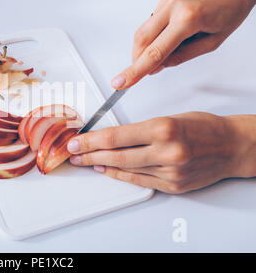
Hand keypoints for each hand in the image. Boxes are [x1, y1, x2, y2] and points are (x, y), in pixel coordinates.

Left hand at [67, 112, 255, 193]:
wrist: (232, 146)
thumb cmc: (203, 127)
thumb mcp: (169, 118)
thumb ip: (139, 130)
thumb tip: (109, 137)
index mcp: (163, 128)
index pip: (115, 136)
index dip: (90, 140)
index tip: (76, 140)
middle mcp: (166, 152)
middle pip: (115, 155)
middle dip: (88, 154)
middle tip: (73, 153)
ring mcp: (170, 173)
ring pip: (125, 169)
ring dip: (100, 165)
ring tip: (84, 161)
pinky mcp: (173, 186)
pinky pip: (139, 181)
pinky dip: (119, 175)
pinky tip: (106, 170)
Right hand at [111, 0, 255, 88]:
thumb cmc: (233, 5)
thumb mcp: (213, 41)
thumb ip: (182, 56)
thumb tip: (158, 66)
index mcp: (189, 18)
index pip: (155, 52)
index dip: (135, 71)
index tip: (121, 82)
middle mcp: (175, 4)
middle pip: (141, 39)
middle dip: (136, 59)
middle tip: (138, 72)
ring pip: (144, 29)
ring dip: (147, 46)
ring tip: (164, 49)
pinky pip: (152, 19)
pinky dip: (156, 31)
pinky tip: (170, 31)